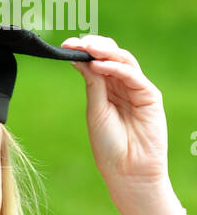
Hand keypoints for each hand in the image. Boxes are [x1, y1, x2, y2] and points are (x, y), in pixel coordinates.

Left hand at [61, 34, 168, 198]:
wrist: (128, 172)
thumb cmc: (109, 147)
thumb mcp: (96, 112)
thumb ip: (93, 85)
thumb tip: (80, 59)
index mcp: (107, 90)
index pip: (97, 62)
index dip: (83, 52)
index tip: (65, 45)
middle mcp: (122, 86)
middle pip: (110, 56)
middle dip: (93, 46)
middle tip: (75, 42)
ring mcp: (137, 89)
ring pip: (123, 60)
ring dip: (104, 51)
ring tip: (87, 47)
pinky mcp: (150, 95)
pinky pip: (133, 75)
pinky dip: (116, 68)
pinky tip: (100, 65)